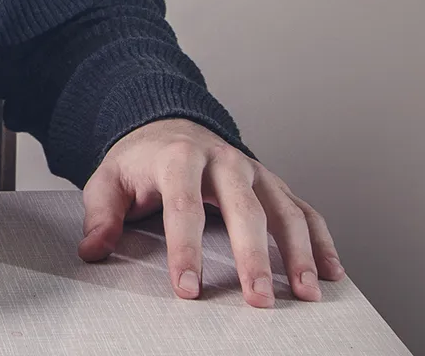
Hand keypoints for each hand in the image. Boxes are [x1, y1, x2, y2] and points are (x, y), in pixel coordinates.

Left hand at [78, 118, 344, 306]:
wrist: (167, 125)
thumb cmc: (140, 162)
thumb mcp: (108, 179)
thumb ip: (101, 213)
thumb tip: (93, 249)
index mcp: (178, 158)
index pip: (184, 206)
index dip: (186, 250)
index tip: (188, 288)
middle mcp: (223, 161)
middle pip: (244, 209)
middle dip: (252, 256)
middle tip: (256, 298)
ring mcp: (253, 171)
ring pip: (284, 209)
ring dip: (299, 252)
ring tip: (305, 292)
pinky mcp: (273, 184)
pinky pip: (304, 210)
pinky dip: (322, 240)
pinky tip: (330, 273)